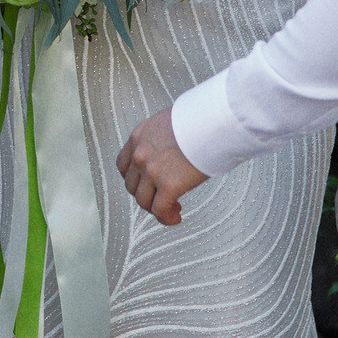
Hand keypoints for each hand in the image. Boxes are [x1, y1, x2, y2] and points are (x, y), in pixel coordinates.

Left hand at [116, 108, 207, 226]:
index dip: (134, 179)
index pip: (124, 165)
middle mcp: (141, 154)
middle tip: (159, 198)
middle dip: (146, 195)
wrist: (213, 121)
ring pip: (144, 201)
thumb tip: (169, 149)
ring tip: (171, 209)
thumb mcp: (169, 122)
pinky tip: (175, 217)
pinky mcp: (169, 185)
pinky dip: (166, 218)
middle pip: (132, 185)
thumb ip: (161, 138)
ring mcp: (152, 170)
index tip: (144, 184)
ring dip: (156, 209)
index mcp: (139, 136)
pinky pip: (160, 210)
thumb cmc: (200, 119)